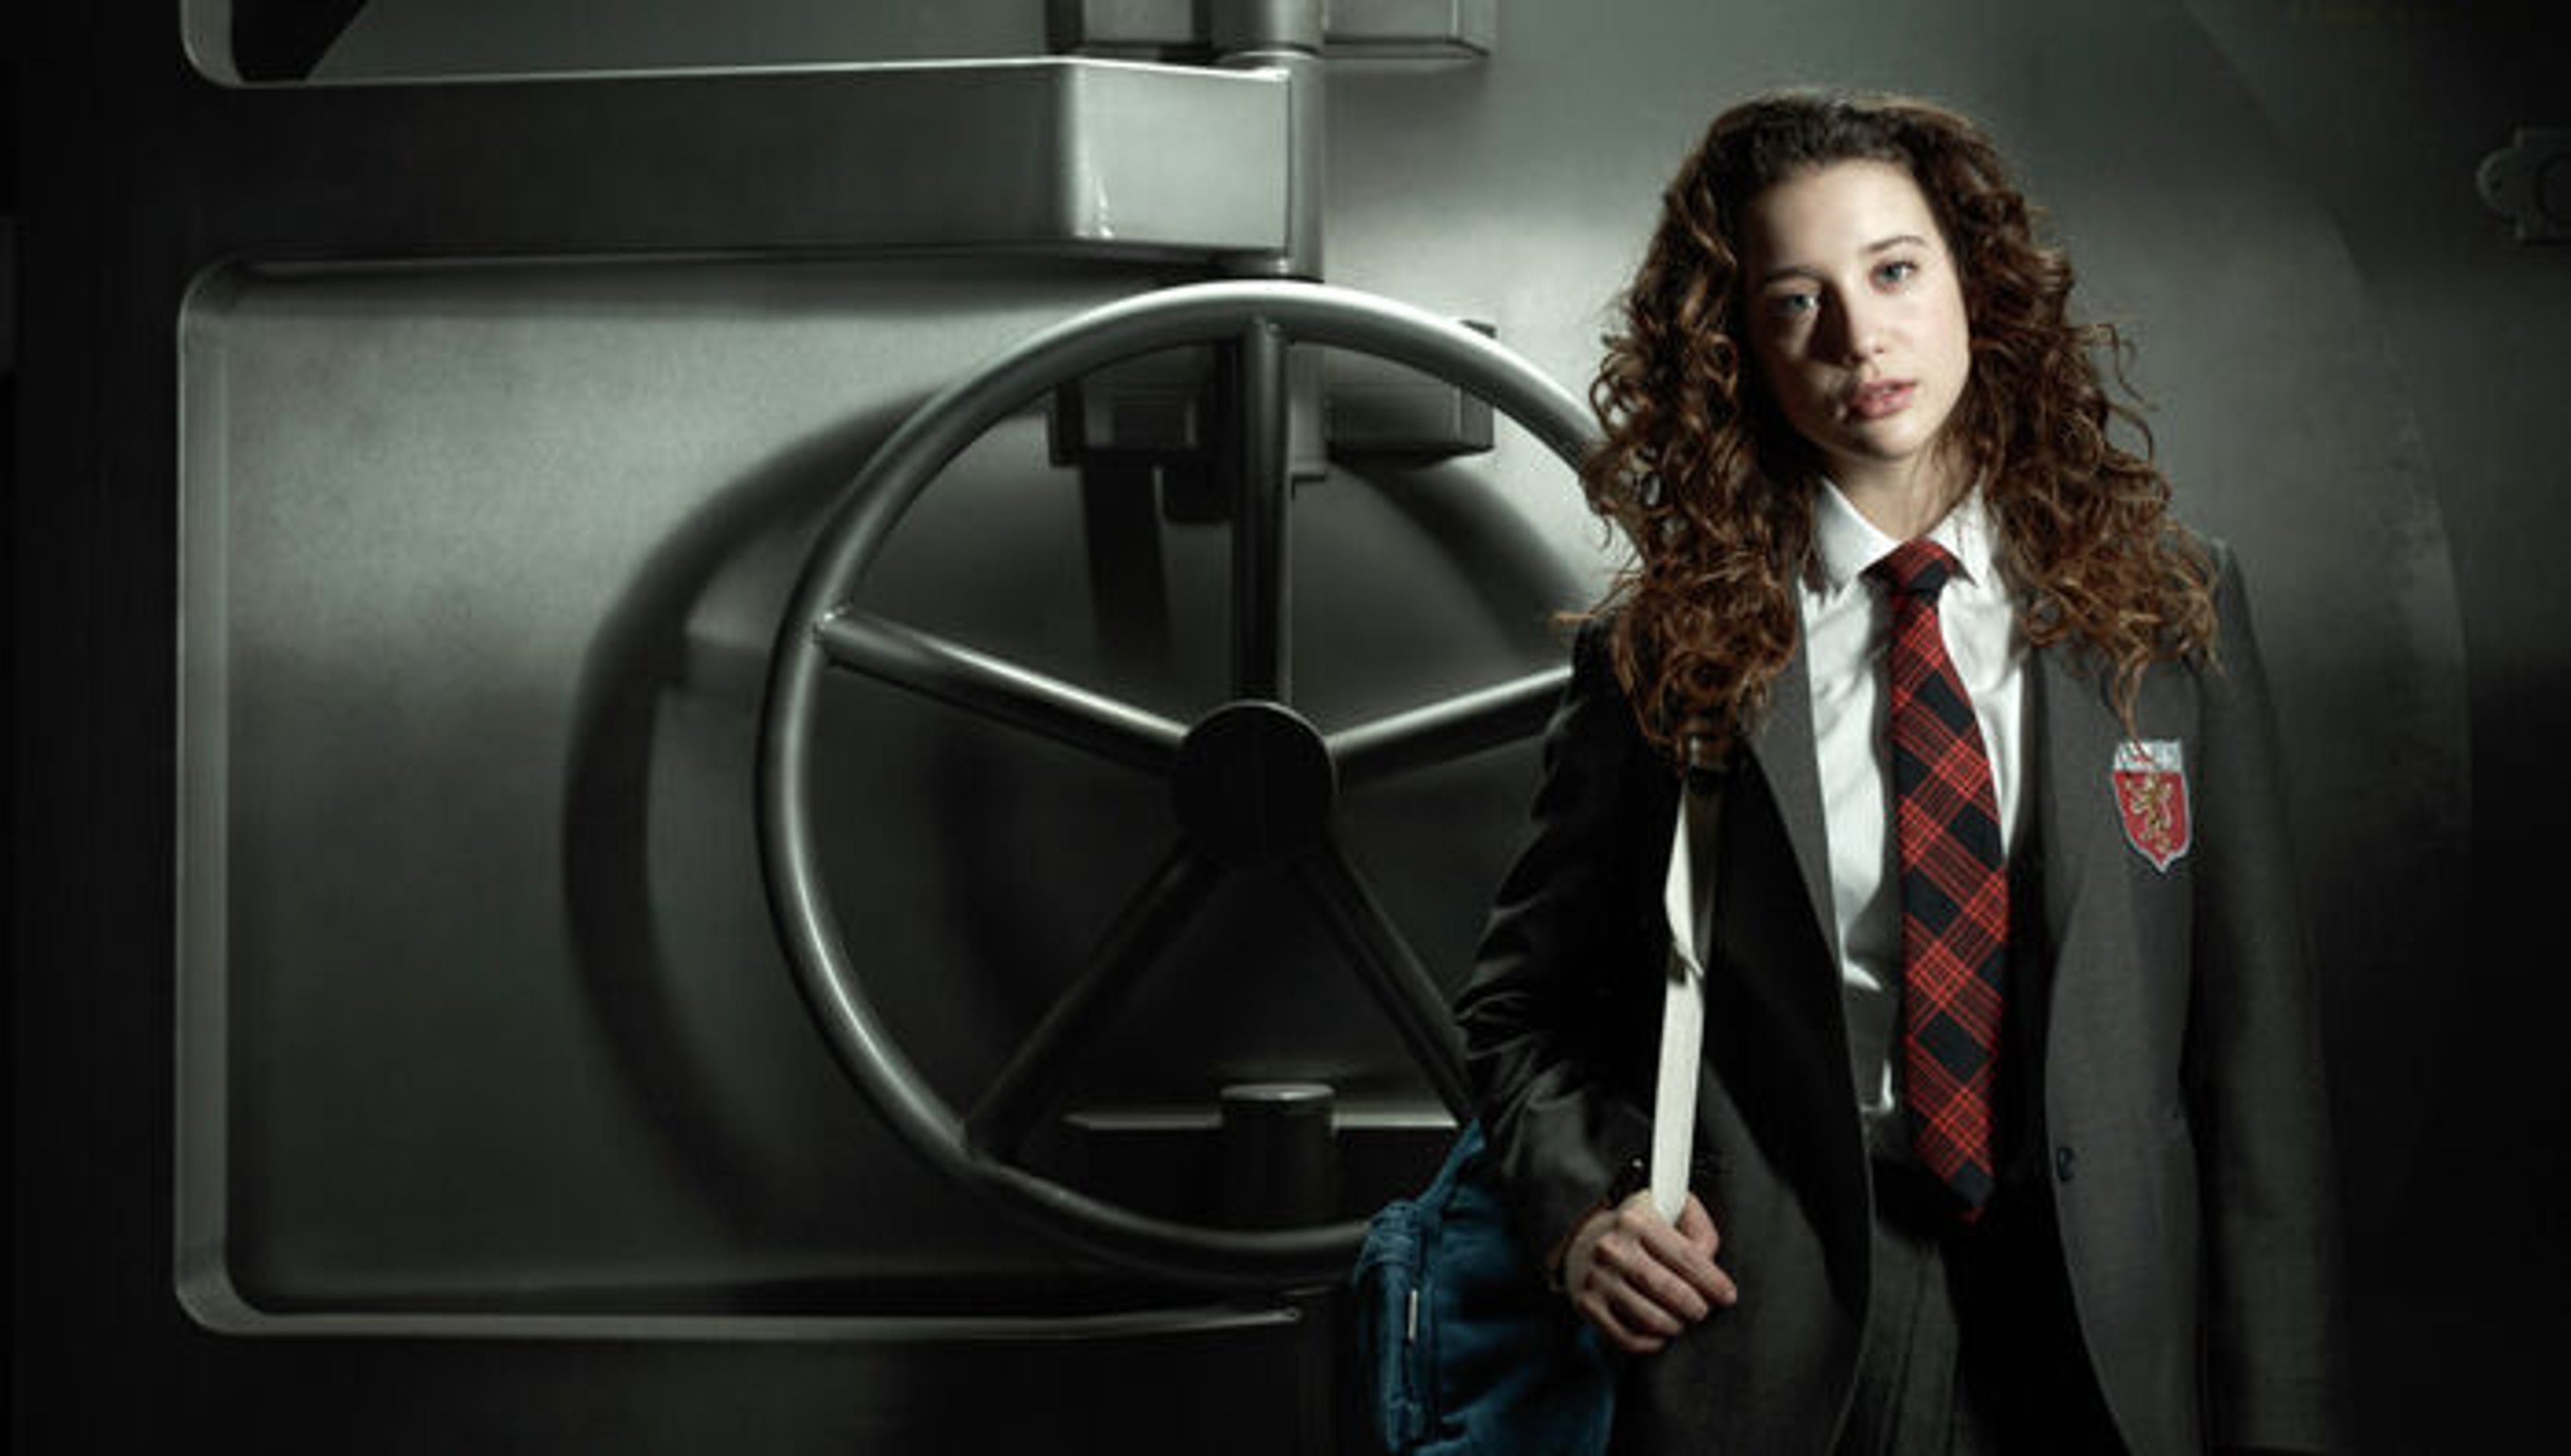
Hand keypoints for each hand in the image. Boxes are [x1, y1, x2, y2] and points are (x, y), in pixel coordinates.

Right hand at [1561, 1189, 1737, 1353]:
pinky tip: (1660, 1334)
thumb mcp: (1668, 1211)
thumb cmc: (1640, 1230)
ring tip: (1682, 1321)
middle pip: (1668, 1290)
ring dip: (1675, 1325)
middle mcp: (1612, 1248)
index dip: (1713, 1281)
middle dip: (1695, 1307)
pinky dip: (1651, 1342)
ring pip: (1649, 1318)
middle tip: (1702, 1311)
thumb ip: (1699, 1231)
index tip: (1727, 1295)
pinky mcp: (1587, 1304)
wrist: (1585, 1243)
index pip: (1685, 1256)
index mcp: (1635, 1220)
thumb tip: (1710, 1263)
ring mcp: (1596, 1277)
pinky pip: (1627, 1337)